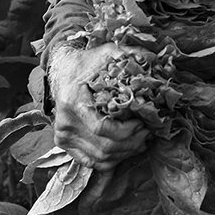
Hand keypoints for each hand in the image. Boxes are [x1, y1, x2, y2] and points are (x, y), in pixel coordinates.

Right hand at [47, 42, 149, 170]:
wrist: (63, 69)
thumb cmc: (88, 62)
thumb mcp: (107, 52)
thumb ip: (128, 55)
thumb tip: (151, 60)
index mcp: (72, 101)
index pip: (102, 128)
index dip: (127, 131)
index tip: (143, 123)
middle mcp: (64, 122)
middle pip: (103, 147)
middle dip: (131, 143)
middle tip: (148, 133)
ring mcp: (63, 135)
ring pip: (100, 158)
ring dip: (125, 153)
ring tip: (142, 141)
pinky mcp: (64, 143)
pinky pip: (91, 162)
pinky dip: (112, 160)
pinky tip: (127, 149)